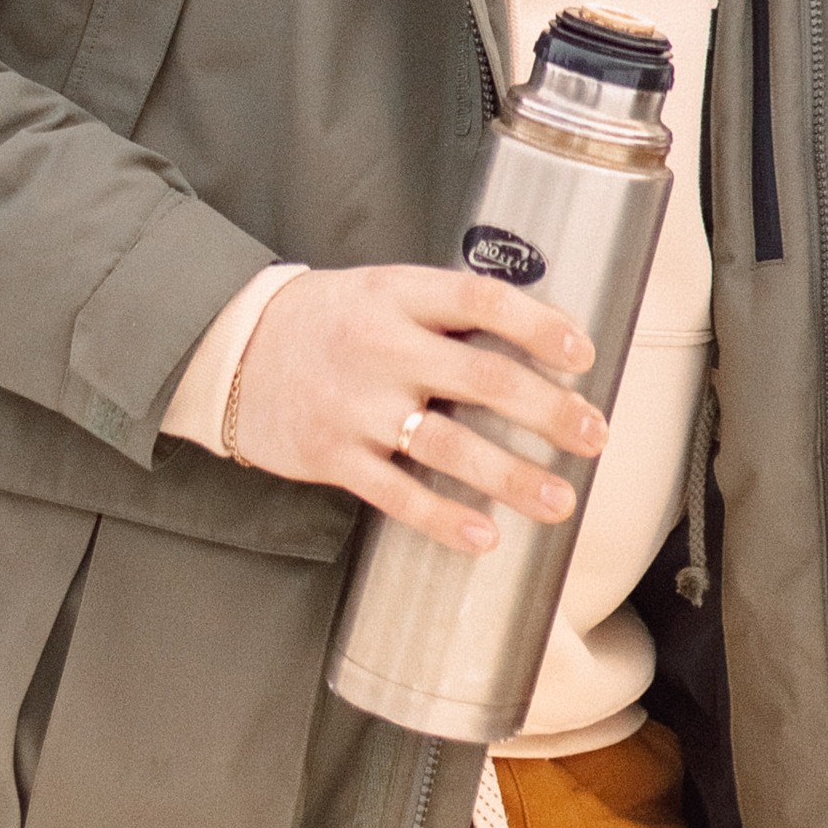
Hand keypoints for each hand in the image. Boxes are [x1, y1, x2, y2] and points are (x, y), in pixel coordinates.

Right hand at [228, 262, 607, 554]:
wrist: (232, 349)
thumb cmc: (328, 321)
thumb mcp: (382, 290)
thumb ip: (445, 312)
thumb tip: (536, 337)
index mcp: (397, 294)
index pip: (480, 300)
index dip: (537, 325)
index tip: (583, 353)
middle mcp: (381, 347)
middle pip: (481, 379)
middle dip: (547, 410)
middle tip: (595, 433)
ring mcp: (356, 406)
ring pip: (448, 447)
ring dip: (512, 476)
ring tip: (561, 499)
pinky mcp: (333, 456)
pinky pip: (397, 494)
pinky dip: (443, 519)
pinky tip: (484, 537)